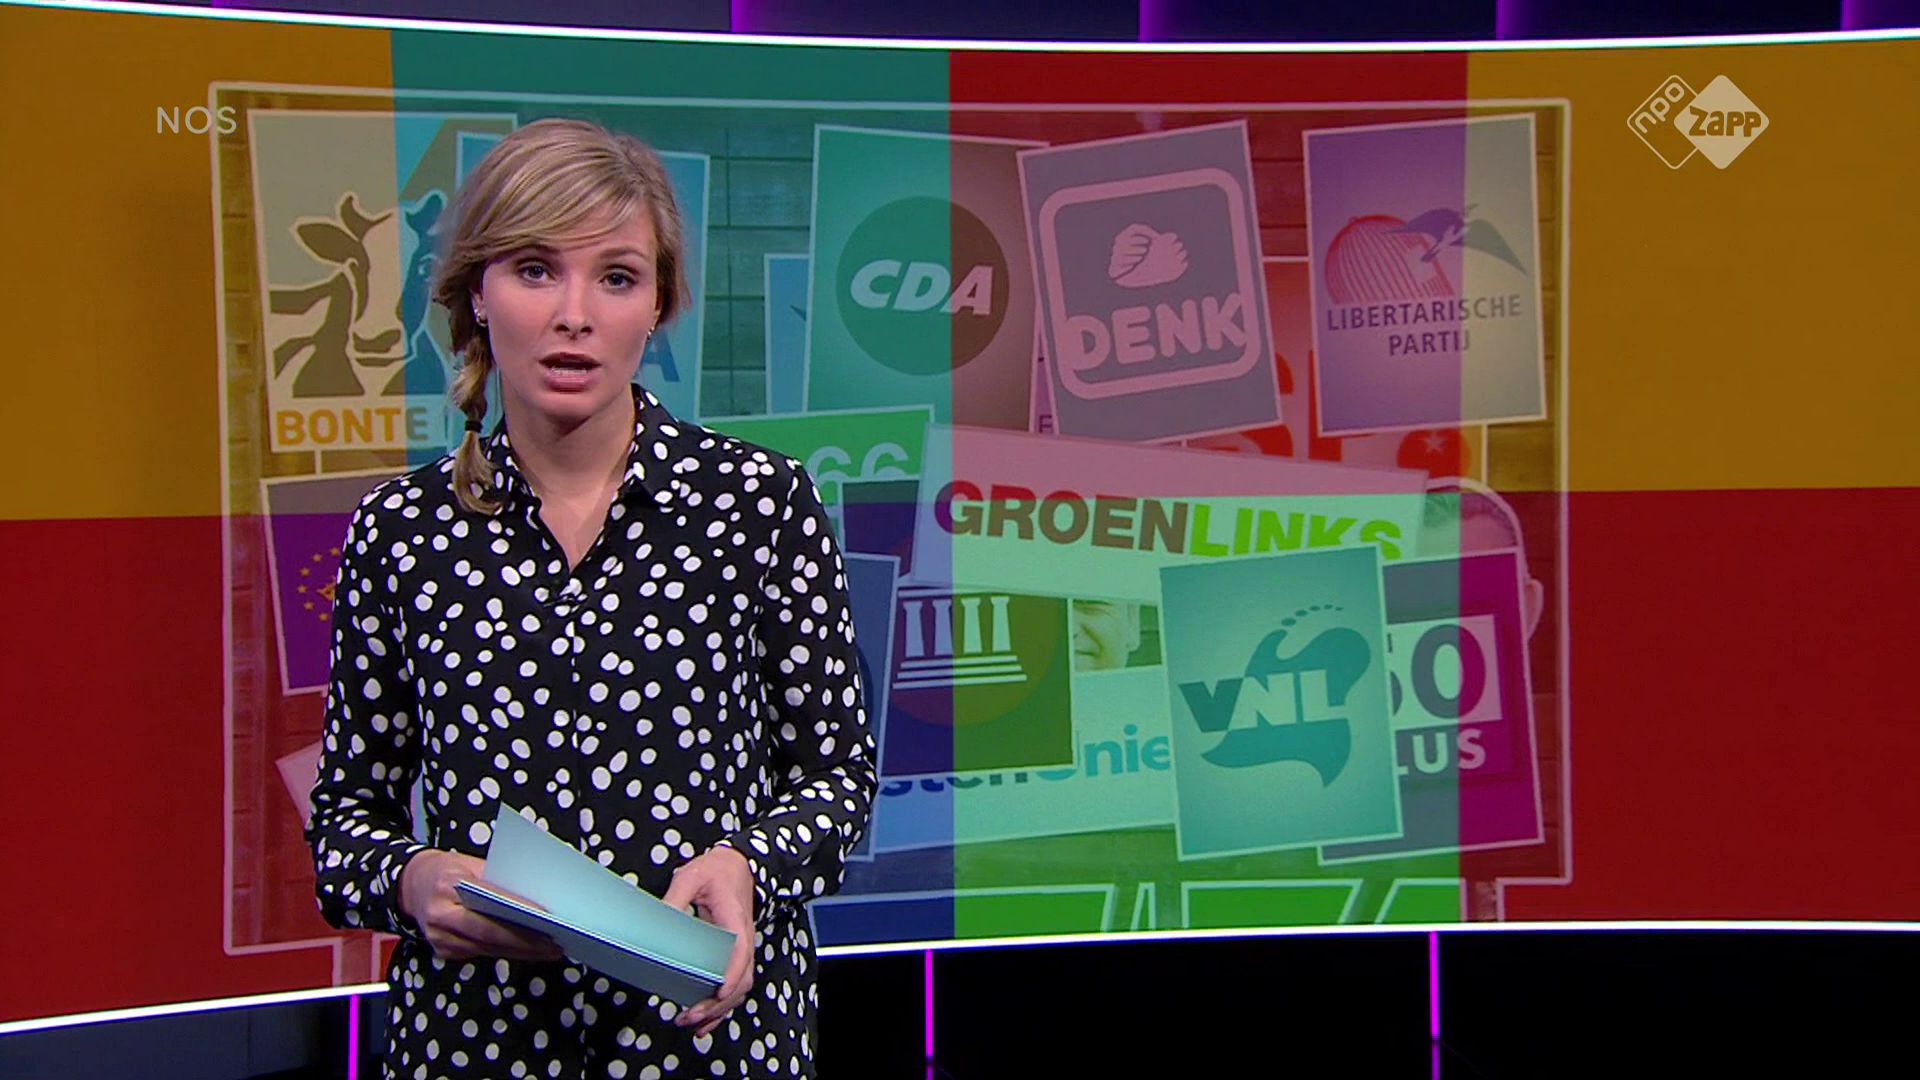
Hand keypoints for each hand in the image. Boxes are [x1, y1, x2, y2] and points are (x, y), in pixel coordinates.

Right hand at [397, 849, 564, 962]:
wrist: (412, 885)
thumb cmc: (450, 870)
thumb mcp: (471, 864)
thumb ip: (498, 879)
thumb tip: (537, 894)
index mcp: (448, 884)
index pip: (489, 899)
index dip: (518, 909)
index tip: (547, 915)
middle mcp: (440, 914)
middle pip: (488, 932)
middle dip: (525, 940)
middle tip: (556, 942)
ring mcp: (439, 937)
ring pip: (487, 948)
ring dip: (522, 951)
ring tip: (551, 949)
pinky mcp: (444, 951)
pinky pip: (481, 953)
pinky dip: (507, 952)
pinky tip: (529, 951)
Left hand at [662, 845, 755, 1036]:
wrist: (736, 866)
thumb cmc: (716, 871)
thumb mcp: (691, 877)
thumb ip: (675, 898)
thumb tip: (658, 923)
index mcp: (735, 921)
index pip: (739, 952)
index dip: (731, 974)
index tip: (718, 991)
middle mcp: (744, 940)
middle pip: (741, 980)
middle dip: (718, 1003)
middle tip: (690, 1015)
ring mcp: (741, 950)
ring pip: (740, 989)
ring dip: (720, 1010)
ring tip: (693, 1023)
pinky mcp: (735, 956)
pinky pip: (734, 986)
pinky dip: (722, 1008)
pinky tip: (705, 1021)